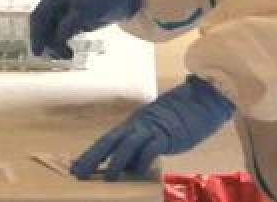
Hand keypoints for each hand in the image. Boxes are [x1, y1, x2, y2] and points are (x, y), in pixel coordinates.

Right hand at [30, 0, 140, 58]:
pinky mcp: (68, 21)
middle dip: (45, 43)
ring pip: (48, 32)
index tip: (39, 53)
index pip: (38, 17)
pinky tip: (69, 53)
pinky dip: (60, 45)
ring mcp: (61, 12)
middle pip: (41, 26)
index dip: (36, 36)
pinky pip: (57, 35)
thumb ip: (69, 25)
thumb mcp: (85, 12)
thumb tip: (56, 40)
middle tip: (57, 58)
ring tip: (67, 56)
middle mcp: (54, 3)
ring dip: (53, 46)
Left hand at [72, 76, 234, 180]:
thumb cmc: (180, 118)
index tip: (76, 166)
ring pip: (128, 144)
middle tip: (77, 172)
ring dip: (116, 161)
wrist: (201, 100)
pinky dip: (144, 159)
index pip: (106, 140)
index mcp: (132, 125)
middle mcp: (137, 125)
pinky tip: (137, 171)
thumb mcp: (155, 132)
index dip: (90, 153)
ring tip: (106, 177)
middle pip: (109, 141)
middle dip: (92, 157)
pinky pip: (152, 147)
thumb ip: (141, 146)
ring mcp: (152, 128)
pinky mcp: (168, 134)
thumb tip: (130, 166)